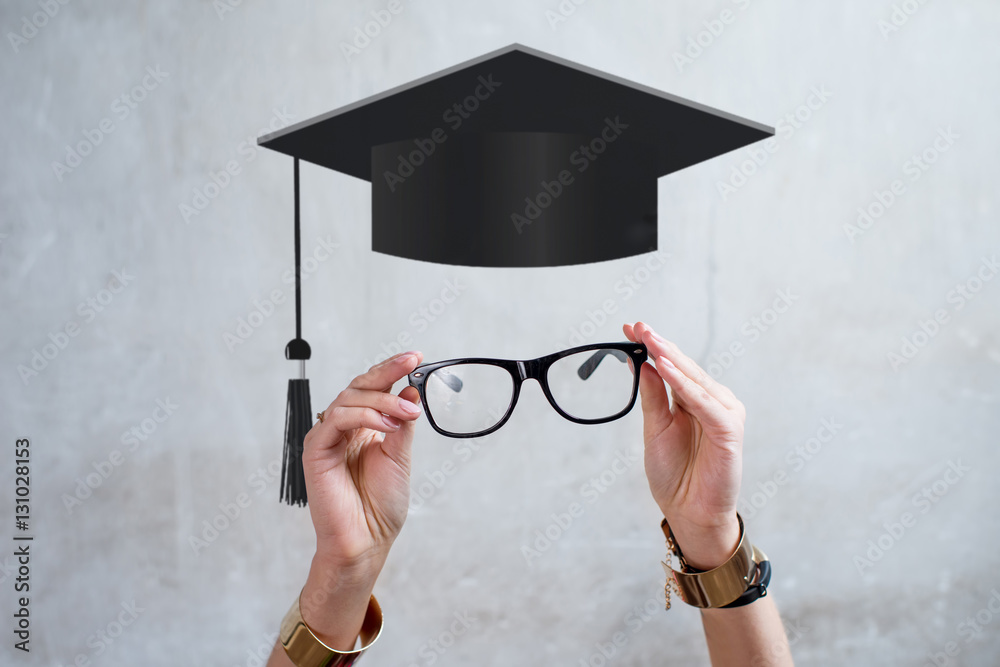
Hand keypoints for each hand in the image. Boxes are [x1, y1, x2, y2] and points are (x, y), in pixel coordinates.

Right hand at [303, 350, 423, 578]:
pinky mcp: (316, 450)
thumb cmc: (381, 505)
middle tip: (412, 365)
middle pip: (359, 385)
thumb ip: (402, 422)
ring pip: (349, 399)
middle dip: (387, 372)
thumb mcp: (400, 456)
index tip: (416, 356)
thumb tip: (411, 388)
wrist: (367, 540)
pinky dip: (362, 416)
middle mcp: (343, 428)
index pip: (374, 388)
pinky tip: (385, 426)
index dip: (392, 369)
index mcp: (363, 426)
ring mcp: (328, 437)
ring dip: (381, 401)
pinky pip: (336, 419)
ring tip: (405, 414)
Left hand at [624, 322, 744, 569]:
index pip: (672, 366)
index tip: (629, 327)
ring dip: (672, 359)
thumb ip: (652, 397)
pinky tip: (666, 368)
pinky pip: (704, 402)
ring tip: (650, 342)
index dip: (652, 346)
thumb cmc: (674, 474)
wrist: (688, 512)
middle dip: (660, 345)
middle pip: (684, 367)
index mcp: (693, 400)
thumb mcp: (655, 428)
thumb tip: (644, 364)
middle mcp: (711, 402)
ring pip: (695, 380)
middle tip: (637, 326)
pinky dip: (685, 385)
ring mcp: (722, 414)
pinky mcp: (729, 430)